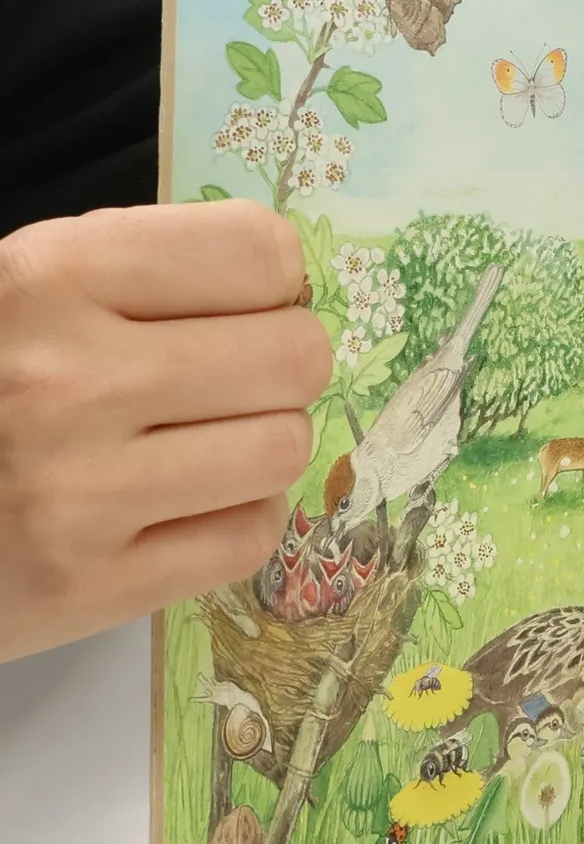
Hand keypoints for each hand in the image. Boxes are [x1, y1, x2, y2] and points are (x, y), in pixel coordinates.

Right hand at [0, 201, 331, 661]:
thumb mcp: (24, 292)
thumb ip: (143, 275)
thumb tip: (286, 289)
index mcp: (48, 277)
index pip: (259, 254)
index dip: (268, 284)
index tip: (239, 306)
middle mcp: (67, 381)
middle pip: (295, 357)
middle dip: (278, 368)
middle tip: (231, 384)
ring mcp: (77, 493)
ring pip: (283, 450)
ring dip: (259, 447)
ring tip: (195, 447)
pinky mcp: (86, 589)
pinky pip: (249, 537)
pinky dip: (231, 520)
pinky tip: (175, 506)